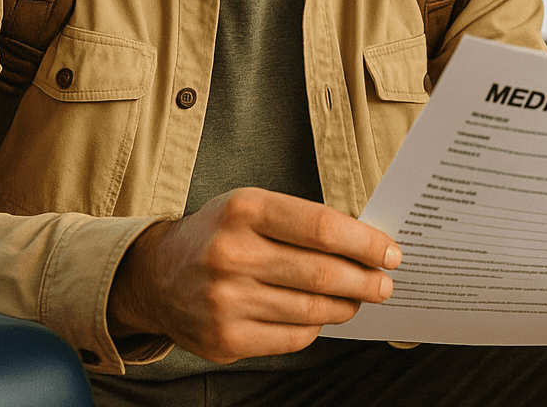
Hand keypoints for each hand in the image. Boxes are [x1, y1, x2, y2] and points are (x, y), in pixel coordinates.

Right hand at [107, 187, 400, 363]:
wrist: (157, 277)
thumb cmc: (219, 235)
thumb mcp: (251, 207)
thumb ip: (303, 221)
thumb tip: (366, 243)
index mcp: (243, 210)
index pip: (322, 228)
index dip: (365, 243)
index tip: (390, 252)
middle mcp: (232, 254)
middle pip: (322, 274)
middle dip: (365, 281)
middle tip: (384, 284)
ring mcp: (226, 301)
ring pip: (312, 310)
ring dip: (346, 307)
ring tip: (358, 300)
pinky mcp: (225, 339)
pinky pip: (292, 337)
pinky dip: (315, 327)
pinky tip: (319, 315)